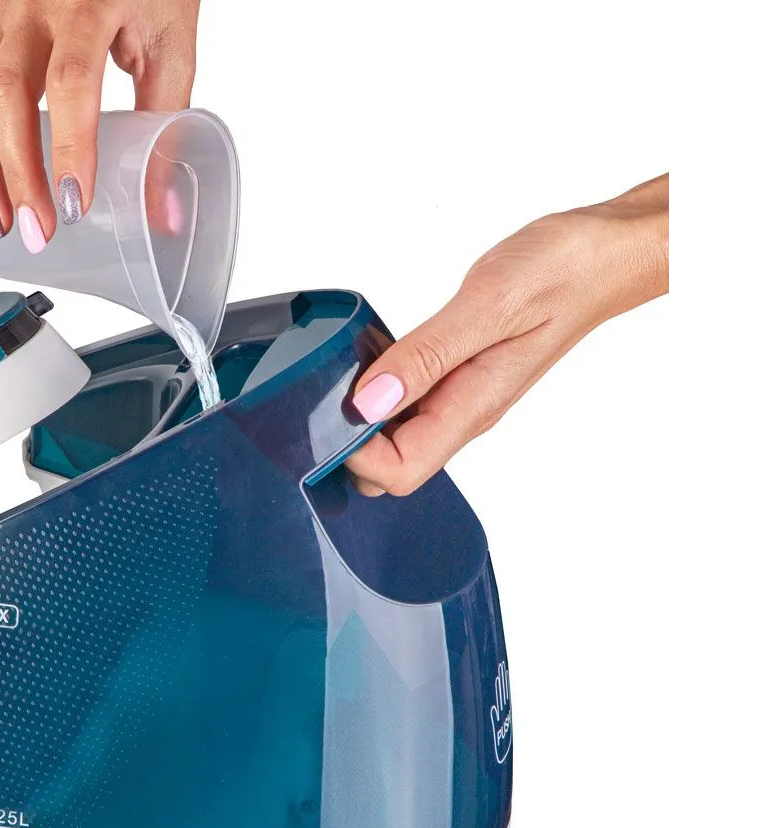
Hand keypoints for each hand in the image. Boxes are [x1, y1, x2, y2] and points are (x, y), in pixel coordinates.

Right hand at [0, 0, 200, 252]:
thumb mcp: (172, 49)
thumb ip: (166, 127)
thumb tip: (165, 215)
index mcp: (88, 4)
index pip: (71, 81)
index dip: (69, 148)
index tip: (74, 205)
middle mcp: (33, 7)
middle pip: (6, 94)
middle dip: (17, 173)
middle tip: (38, 230)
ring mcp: (0, 18)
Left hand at [346, 174, 668, 495]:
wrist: (605, 252)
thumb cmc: (563, 272)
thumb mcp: (488, 305)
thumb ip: (426, 356)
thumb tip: (370, 402)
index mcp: (472, 406)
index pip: (399, 472)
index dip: (355, 456)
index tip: (331, 412)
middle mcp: (464, 410)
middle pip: (392, 465)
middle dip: (349, 444)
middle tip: (326, 392)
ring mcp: (462, 394)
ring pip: (397, 435)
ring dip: (362, 414)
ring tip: (342, 372)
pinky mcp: (459, 373)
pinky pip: (409, 399)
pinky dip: (380, 386)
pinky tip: (371, 356)